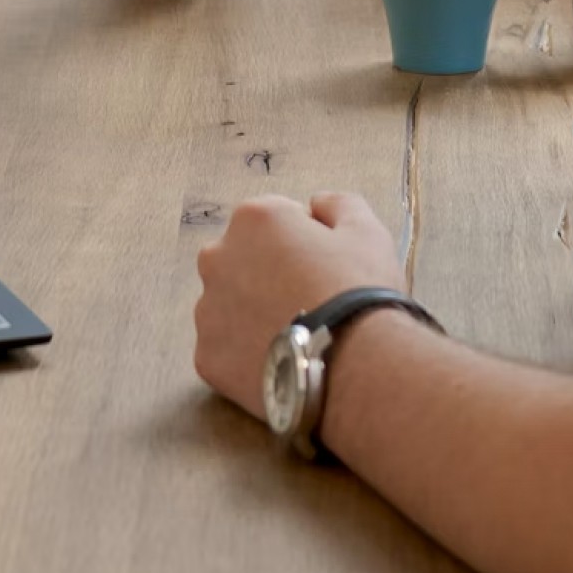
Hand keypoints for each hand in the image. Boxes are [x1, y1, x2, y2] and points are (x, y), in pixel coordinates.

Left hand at [192, 192, 406, 418]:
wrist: (355, 367)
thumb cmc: (359, 292)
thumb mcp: (366, 231)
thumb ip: (337, 204)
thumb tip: (316, 204)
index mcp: (253, 219)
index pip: (273, 220)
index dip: (302, 241)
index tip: (323, 266)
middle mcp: (217, 258)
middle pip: (242, 259)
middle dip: (267, 273)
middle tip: (307, 300)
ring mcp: (207, 311)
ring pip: (229, 306)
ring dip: (253, 313)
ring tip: (294, 336)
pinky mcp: (207, 358)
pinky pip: (227, 349)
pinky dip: (247, 354)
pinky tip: (280, 362)